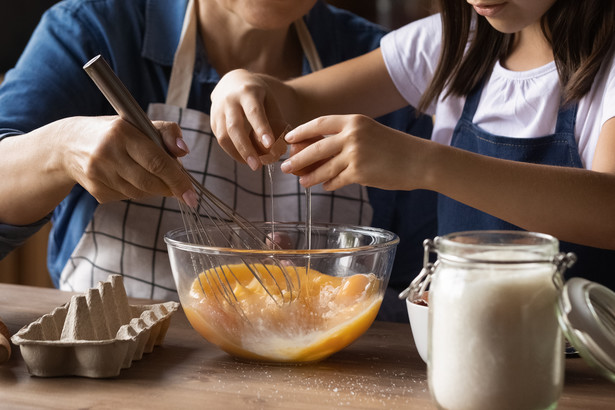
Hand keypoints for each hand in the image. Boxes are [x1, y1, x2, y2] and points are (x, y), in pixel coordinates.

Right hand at [59, 116, 195, 205]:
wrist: (68, 145)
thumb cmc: (113, 133)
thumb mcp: (138, 123)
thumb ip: (166, 132)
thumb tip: (183, 152)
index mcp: (121, 133)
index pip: (157, 162)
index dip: (178, 181)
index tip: (192, 195)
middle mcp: (107, 154)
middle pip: (150, 182)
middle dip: (169, 187)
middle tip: (179, 187)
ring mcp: (99, 175)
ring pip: (140, 193)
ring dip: (154, 188)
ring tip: (150, 174)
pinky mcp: (96, 191)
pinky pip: (128, 197)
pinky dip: (137, 191)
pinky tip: (129, 177)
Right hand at [210, 69, 288, 169]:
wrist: (232, 82)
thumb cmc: (257, 94)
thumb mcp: (270, 100)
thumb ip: (276, 121)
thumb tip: (282, 146)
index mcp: (247, 92)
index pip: (254, 112)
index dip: (261, 129)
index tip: (270, 145)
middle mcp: (229, 100)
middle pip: (234, 127)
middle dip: (246, 149)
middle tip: (257, 166)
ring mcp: (218, 111)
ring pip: (224, 137)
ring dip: (238, 154)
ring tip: (253, 165)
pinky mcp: (213, 122)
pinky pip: (221, 140)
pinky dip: (233, 152)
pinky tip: (246, 158)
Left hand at [280, 114, 425, 190]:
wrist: (419, 160)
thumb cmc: (395, 148)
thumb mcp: (369, 133)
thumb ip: (345, 138)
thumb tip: (317, 152)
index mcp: (354, 120)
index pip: (319, 123)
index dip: (301, 132)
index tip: (289, 139)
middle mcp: (352, 135)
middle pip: (315, 148)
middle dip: (297, 159)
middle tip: (285, 167)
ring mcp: (355, 154)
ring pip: (323, 168)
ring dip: (310, 176)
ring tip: (301, 181)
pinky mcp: (359, 173)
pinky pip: (336, 180)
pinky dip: (328, 184)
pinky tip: (324, 186)